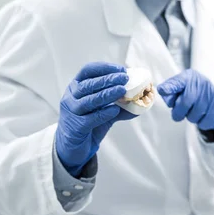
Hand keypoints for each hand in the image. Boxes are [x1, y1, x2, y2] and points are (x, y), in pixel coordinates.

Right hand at [55, 62, 136, 176]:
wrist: (74, 146)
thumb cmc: (90, 123)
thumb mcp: (105, 111)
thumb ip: (121, 104)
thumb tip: (143, 100)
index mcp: (77, 87)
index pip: (88, 71)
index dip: (105, 68)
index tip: (122, 70)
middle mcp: (71, 97)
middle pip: (88, 85)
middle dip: (107, 80)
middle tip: (125, 78)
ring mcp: (71, 112)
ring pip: (88, 100)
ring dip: (107, 94)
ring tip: (122, 91)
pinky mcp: (75, 127)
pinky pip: (90, 119)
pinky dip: (103, 113)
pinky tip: (115, 110)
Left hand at [157, 70, 213, 133]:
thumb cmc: (194, 95)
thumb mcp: (181, 89)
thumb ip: (171, 91)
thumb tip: (163, 91)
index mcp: (188, 77)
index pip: (178, 82)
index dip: (170, 87)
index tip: (162, 90)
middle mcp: (201, 82)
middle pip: (186, 101)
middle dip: (179, 112)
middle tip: (178, 115)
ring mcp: (212, 93)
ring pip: (195, 114)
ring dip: (191, 118)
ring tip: (194, 112)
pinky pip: (205, 121)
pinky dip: (201, 123)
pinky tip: (203, 117)